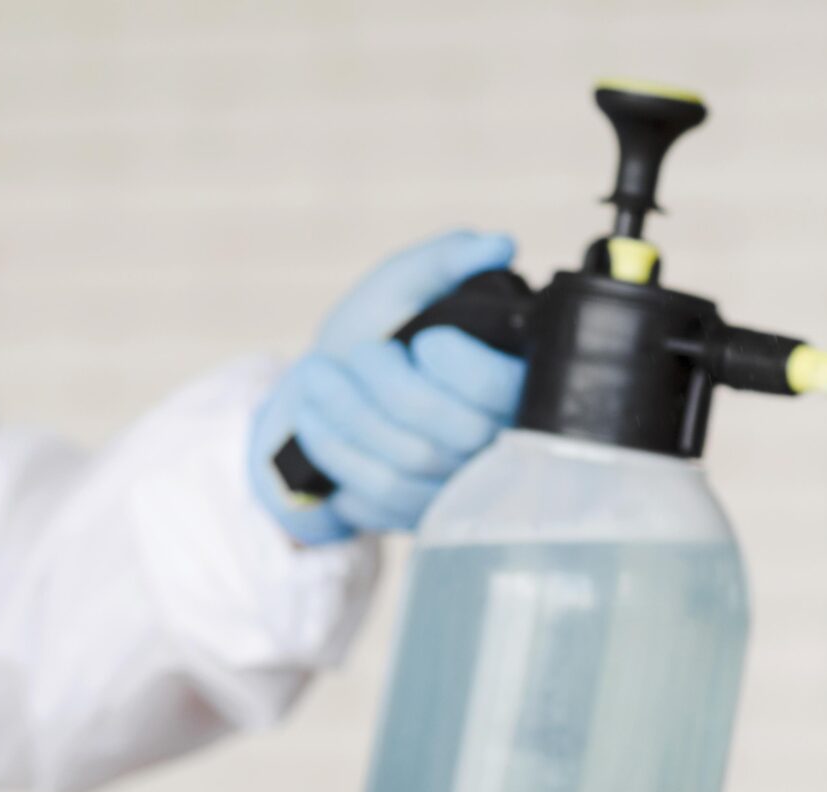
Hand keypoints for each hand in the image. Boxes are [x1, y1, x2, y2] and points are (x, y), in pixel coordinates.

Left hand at [249, 228, 529, 544]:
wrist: (330, 388)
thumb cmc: (377, 330)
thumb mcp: (404, 284)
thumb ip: (445, 260)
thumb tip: (499, 243)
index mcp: (511, 378)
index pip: (506, 389)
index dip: (466, 367)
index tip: (425, 341)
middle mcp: (497, 440)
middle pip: (457, 431)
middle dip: (393, 389)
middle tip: (357, 354)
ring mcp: (459, 485)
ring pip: (413, 463)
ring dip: (354, 417)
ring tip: (314, 379)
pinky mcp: (420, 514)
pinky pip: (382, 497)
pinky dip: (341, 455)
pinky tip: (315, 422)